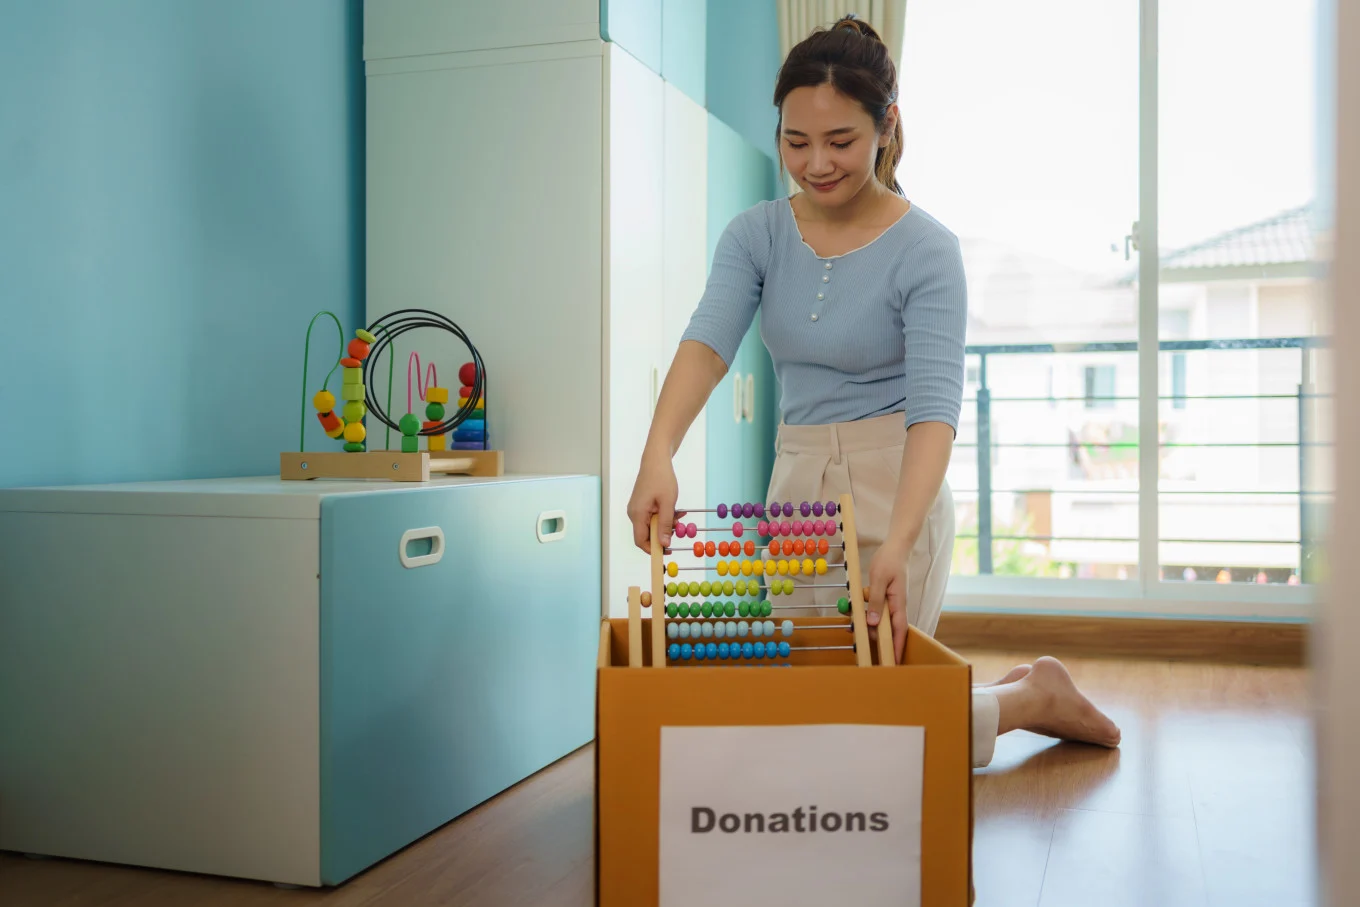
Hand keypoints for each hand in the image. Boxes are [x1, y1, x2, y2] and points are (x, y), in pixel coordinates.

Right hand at [626, 450, 682, 552]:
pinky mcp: (641, 504)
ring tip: (678, 515)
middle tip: (678, 527)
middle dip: (663, 534)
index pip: (641, 541)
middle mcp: (633, 513)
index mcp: (637, 514)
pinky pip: (651, 517)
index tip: (668, 551)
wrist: (656, 459)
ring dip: (665, 524)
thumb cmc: (662, 478)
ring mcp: (636, 508)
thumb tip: (664, 544)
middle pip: (646, 534)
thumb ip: (665, 525)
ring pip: (651, 525)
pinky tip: (675, 510)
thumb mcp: (668, 503)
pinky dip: (663, 516)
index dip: (653, 549)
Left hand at [864, 540, 908, 663]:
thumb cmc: (889, 561)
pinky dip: (867, 613)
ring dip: (869, 626)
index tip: (893, 662)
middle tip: (864, 648)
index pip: (899, 630)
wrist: (895, 547)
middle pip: (889, 629)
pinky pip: (876, 610)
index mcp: (899, 603)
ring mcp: (891, 602)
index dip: (896, 647)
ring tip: (854, 629)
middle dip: (878, 640)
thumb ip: (875, 601)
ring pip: (881, 620)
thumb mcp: (878, 579)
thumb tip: (873, 622)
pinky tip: (855, 613)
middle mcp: (897, 605)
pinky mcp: (885, 597)